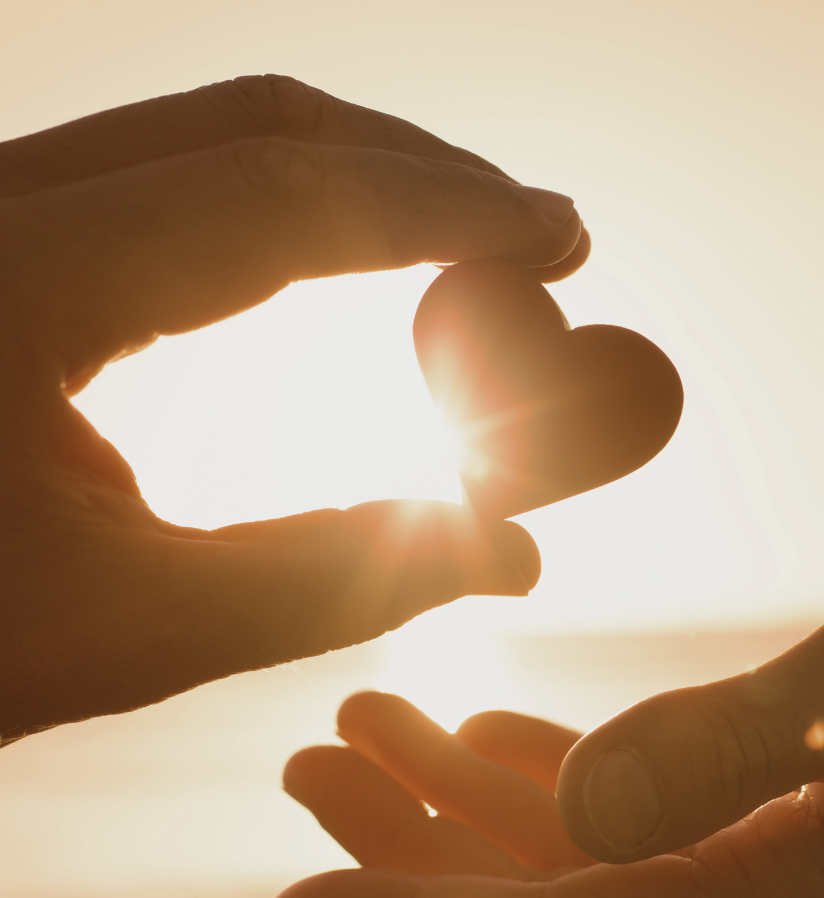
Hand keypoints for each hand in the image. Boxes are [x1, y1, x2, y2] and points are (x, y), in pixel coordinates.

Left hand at [0, 74, 588, 741]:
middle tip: (533, 228)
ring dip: (355, 173)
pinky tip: (344, 248)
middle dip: (418, 170)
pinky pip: (160, 179)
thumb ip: (337, 577)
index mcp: (8, 288)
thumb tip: (513, 552)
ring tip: (467, 233)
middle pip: (250, 125)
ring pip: (202, 137)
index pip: (278, 201)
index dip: (442, 209)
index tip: (554, 231)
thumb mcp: (133, 631)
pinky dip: (279, 202)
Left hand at [272, 505, 823, 897]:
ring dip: (459, 795)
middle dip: (413, 840)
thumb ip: (726, 751)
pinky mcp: (769, 810)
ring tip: (362, 726)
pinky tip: (473, 739)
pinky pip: (627, 815)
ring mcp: (768, 864)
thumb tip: (580, 819)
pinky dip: (539, 777)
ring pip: (574, 854)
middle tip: (304, 765)